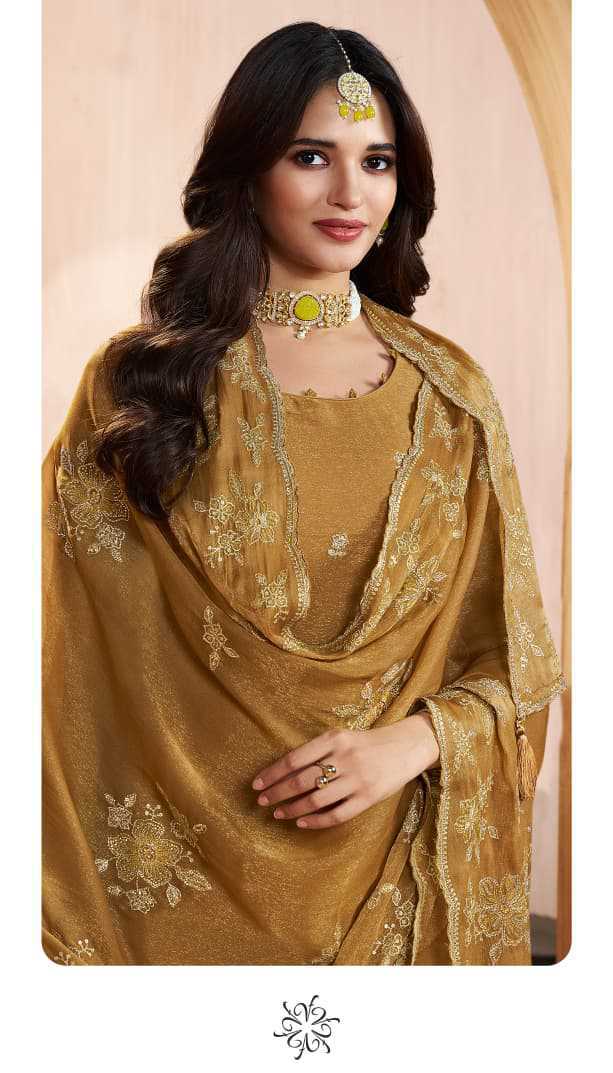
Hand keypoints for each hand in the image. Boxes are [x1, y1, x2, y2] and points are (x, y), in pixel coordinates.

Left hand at [250, 710, 439, 829]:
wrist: (406, 747)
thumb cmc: (367, 743)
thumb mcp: (342, 737)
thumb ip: (318, 750)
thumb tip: (284, 771)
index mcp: (334, 739)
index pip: (294, 759)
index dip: (272, 773)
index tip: (257, 783)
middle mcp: (344, 759)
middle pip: (301, 780)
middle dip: (277, 793)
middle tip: (262, 801)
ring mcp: (357, 780)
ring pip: (315, 800)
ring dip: (292, 809)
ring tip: (278, 813)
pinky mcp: (368, 798)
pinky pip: (336, 815)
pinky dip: (315, 821)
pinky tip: (302, 823)